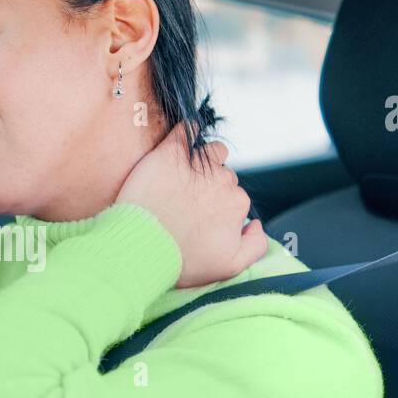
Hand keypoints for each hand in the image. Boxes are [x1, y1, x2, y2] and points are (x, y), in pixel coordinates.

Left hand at [116, 125, 267, 287]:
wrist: (142, 247)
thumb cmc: (181, 260)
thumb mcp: (229, 266)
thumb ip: (255, 246)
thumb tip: (255, 223)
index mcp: (237, 203)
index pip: (233, 196)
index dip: (217, 207)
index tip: (199, 217)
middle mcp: (222, 181)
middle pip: (222, 176)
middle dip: (209, 186)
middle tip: (185, 203)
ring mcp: (198, 165)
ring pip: (209, 153)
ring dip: (202, 160)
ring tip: (183, 176)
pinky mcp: (171, 154)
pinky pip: (185, 131)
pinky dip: (187, 131)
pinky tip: (185, 134)